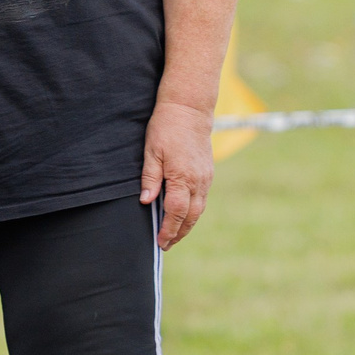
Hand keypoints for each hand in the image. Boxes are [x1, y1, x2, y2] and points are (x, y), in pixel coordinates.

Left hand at [140, 101, 215, 249]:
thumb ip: (150, 178)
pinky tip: (184, 216)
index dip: (168, 229)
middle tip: (166, 245)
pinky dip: (193, 212)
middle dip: (178, 233)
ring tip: (174, 235)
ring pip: (199, 210)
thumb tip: (146, 202)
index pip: (176, 212)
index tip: (160, 242)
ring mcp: (206, 178)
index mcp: (183, 177)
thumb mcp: (151, 151)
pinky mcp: (208, 173)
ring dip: (187, 225)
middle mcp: (198, 181)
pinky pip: (202, 199)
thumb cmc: (166, 128)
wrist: (190, 110)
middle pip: (191, 216)